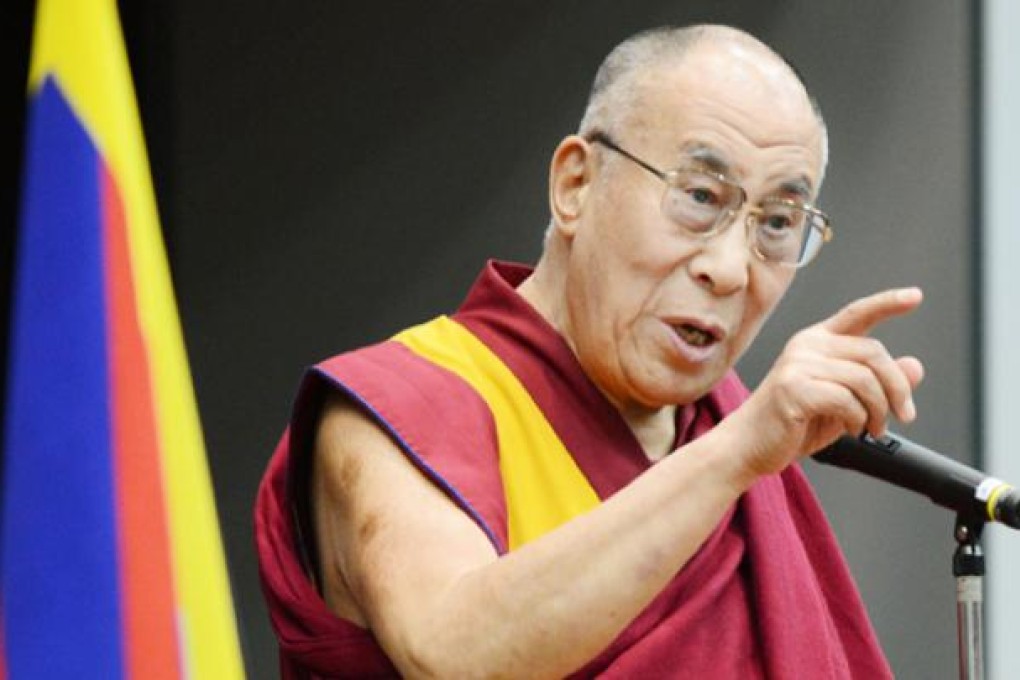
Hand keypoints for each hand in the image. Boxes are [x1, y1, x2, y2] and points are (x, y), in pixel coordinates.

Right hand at [722, 287, 924, 480]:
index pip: (858, 313)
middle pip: (874, 352)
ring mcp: (797, 365)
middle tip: (903, 415)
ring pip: (865, 378)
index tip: (915, 297)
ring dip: (879, 410)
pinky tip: (852, 430)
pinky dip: (858, 419)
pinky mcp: (794, 388)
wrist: (748, 446)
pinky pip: (847, 399)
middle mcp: (807, 346)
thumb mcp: (845, 402)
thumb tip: (914, 366)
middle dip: (898, 388)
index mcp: (817, 341)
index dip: (888, 303)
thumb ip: (878, 383)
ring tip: (872, 428)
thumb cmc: (792, 424)